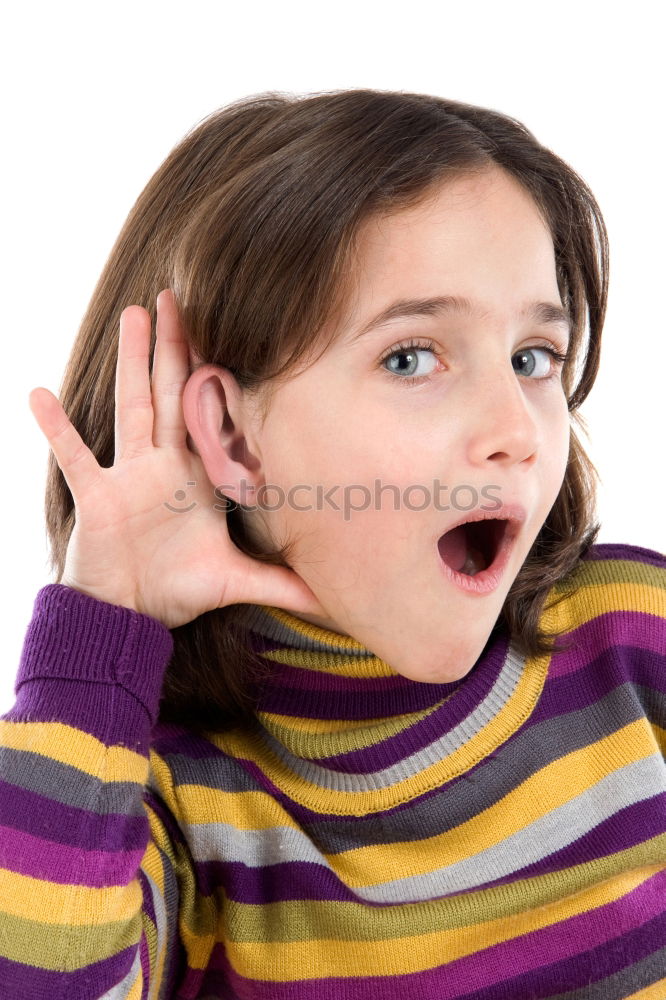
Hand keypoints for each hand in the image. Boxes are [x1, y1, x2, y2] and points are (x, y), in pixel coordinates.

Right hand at [27, 289, 325, 628]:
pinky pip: (75, 457)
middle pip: (173, 394)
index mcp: (198, 477)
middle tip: (180, 296)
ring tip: (134, 314)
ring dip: (133, 361)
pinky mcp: (97, 497)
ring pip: (134, 407)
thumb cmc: (178, 591)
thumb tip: (334, 601)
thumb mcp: (237, 582)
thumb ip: (283, 585)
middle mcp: (164, 466)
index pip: (212, 418)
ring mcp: (129, 476)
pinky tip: (38, 394)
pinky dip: (56, 429)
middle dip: (178, 346)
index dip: (220, 377)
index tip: (234, 331)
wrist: (128, 615)